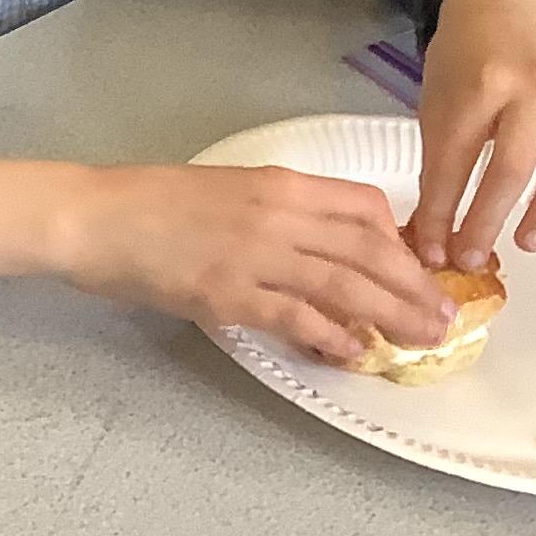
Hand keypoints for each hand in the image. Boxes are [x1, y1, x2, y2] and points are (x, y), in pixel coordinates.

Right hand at [0, 157, 453, 366]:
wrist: (90, 217)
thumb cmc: (144, 202)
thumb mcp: (221, 188)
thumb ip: (270, 211)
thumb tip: (310, 248)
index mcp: (278, 182)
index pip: (364, 205)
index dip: (401, 238)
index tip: (415, 266)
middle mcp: (278, 214)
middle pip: (370, 250)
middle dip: (414, 285)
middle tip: (445, 316)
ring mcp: (255, 255)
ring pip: (347, 285)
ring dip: (392, 314)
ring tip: (423, 339)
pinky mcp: (229, 294)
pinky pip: (298, 317)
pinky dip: (333, 336)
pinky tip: (355, 352)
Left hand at [410, 0, 535, 267]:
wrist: (505, 4)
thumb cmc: (464, 60)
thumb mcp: (436, 100)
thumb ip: (438, 161)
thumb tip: (432, 235)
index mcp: (477, 87)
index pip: (455, 161)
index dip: (440, 212)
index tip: (432, 252)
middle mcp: (529, 88)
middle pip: (512, 166)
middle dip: (487, 219)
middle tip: (472, 258)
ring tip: (526, 244)